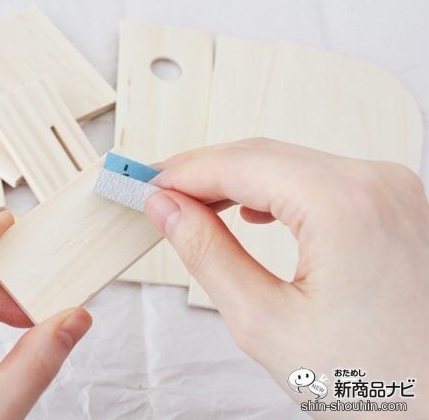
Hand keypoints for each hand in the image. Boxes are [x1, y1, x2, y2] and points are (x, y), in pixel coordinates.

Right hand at [145, 138, 428, 417]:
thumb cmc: (374, 383)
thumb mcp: (265, 321)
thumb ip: (207, 253)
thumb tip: (167, 209)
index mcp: (344, 205)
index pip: (239, 164)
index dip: (182, 173)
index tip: (144, 186)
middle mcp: (375, 182)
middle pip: (264, 155)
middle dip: (204, 173)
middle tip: (158, 196)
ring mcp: (391, 190)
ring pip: (291, 164)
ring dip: (236, 179)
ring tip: (192, 206)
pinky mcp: (395, 205)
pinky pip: (321, 180)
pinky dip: (276, 190)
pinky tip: (248, 209)